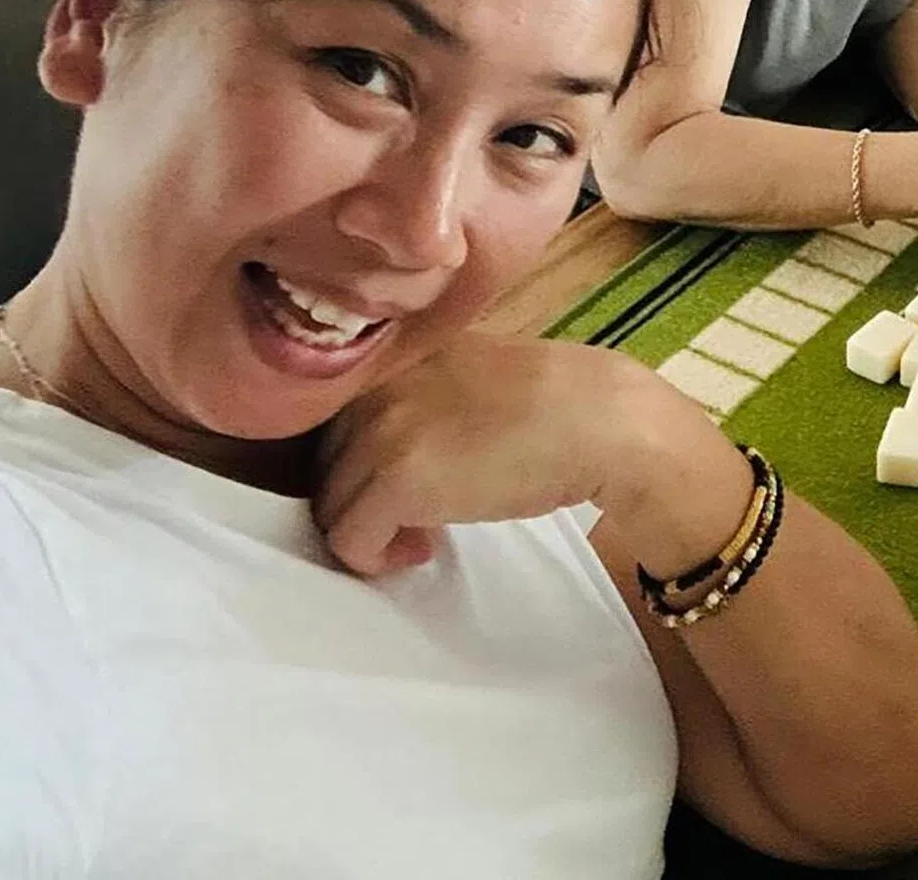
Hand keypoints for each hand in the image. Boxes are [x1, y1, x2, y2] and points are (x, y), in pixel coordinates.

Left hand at [314, 333, 639, 575]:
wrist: (595, 420)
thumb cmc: (546, 405)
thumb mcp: (460, 381)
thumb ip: (412, 400)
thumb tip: (383, 453)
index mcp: (389, 359)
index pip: (329, 421)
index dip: (354, 464)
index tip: (394, 485)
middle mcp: (373, 387)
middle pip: (322, 464)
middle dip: (358, 498)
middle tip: (411, 516)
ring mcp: (380, 430)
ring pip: (328, 505)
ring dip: (368, 530)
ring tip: (422, 533)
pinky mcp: (397, 479)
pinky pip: (349, 538)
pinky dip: (375, 557)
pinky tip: (423, 546)